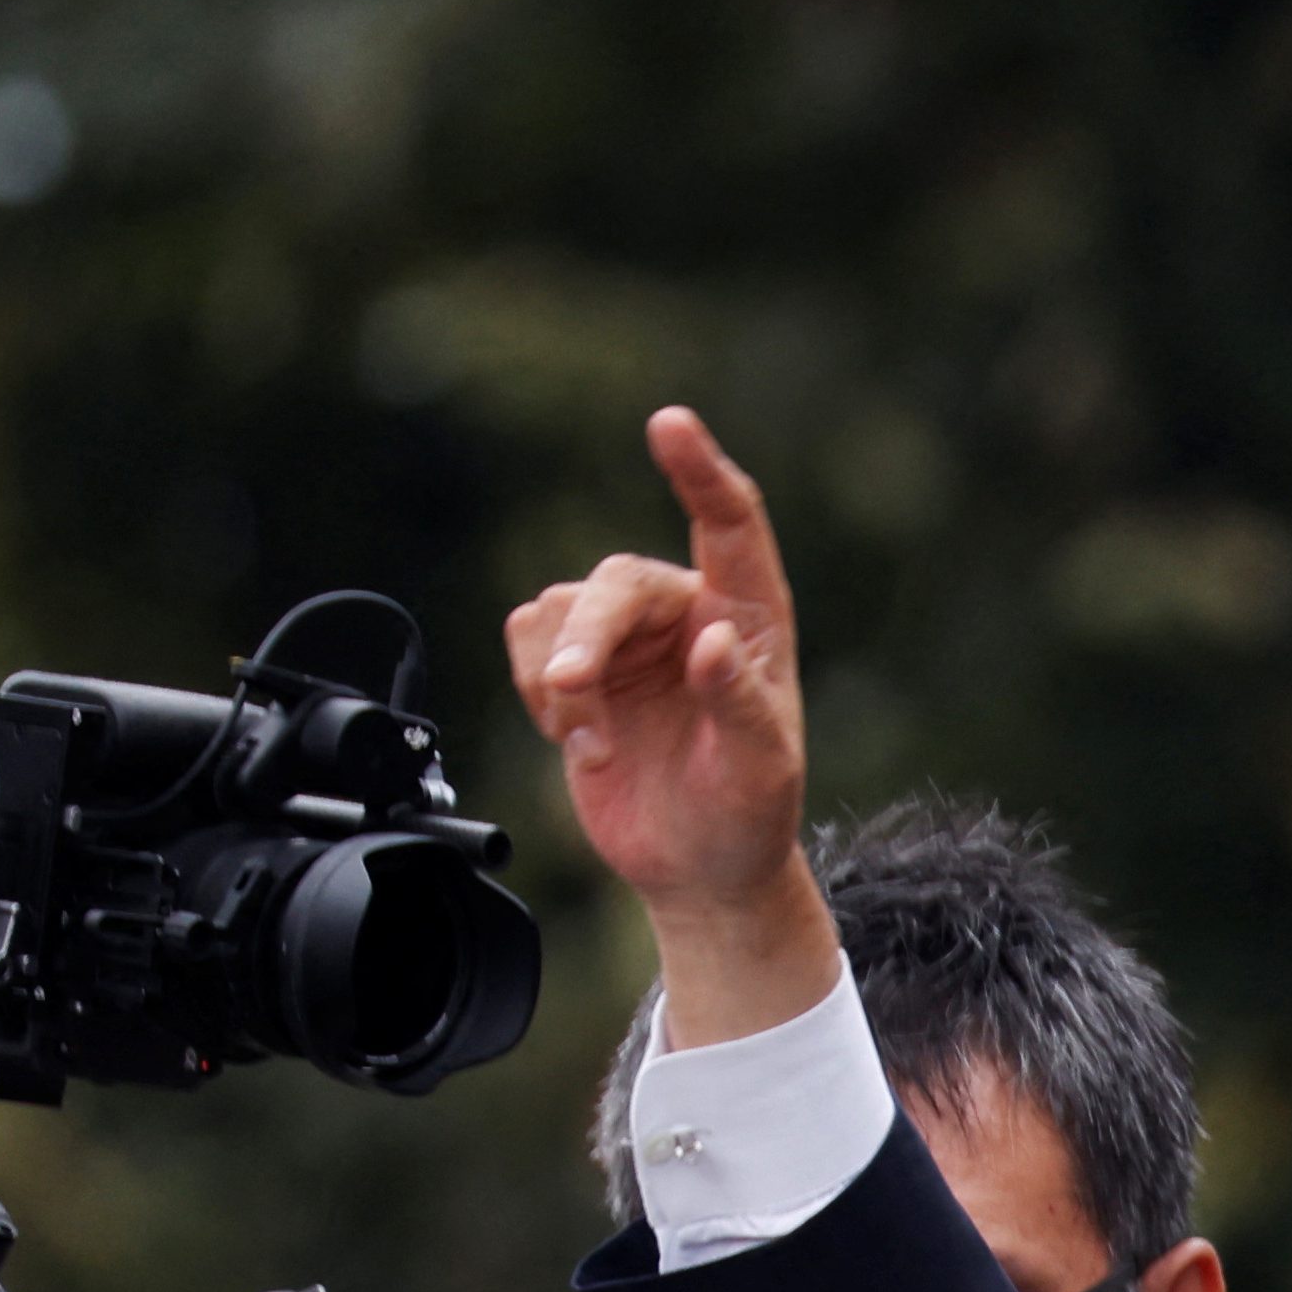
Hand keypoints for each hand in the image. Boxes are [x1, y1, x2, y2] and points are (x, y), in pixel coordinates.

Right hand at [505, 406, 835, 1042]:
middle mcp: (686, 612)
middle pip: (615, 582)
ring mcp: (627, 636)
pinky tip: (574, 735)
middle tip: (575, 699)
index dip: (700, 469)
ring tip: (591, 742)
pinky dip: (536, 688)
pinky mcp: (577, 665)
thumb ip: (740, 703)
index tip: (668, 423)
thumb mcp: (762, 770)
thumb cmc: (748, 816)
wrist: (698, 867)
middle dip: (588, 636)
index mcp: (748, 619)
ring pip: (560, 610)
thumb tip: (712, 642)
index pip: (730, 523)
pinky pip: (528, 638)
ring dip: (559, 676)